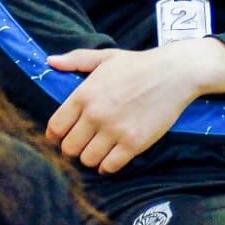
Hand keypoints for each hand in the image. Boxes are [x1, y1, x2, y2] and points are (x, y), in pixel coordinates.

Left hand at [45, 38, 224, 173]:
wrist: (174, 73)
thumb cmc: (138, 64)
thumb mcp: (105, 57)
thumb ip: (75, 59)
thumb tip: (50, 61)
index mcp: (84, 94)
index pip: (55, 127)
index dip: (55, 136)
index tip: (61, 137)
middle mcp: (96, 114)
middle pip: (69, 148)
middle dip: (73, 148)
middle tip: (82, 144)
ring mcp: (115, 130)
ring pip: (87, 160)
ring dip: (90, 158)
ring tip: (98, 149)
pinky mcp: (134, 144)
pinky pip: (110, 167)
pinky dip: (107, 166)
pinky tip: (112, 157)